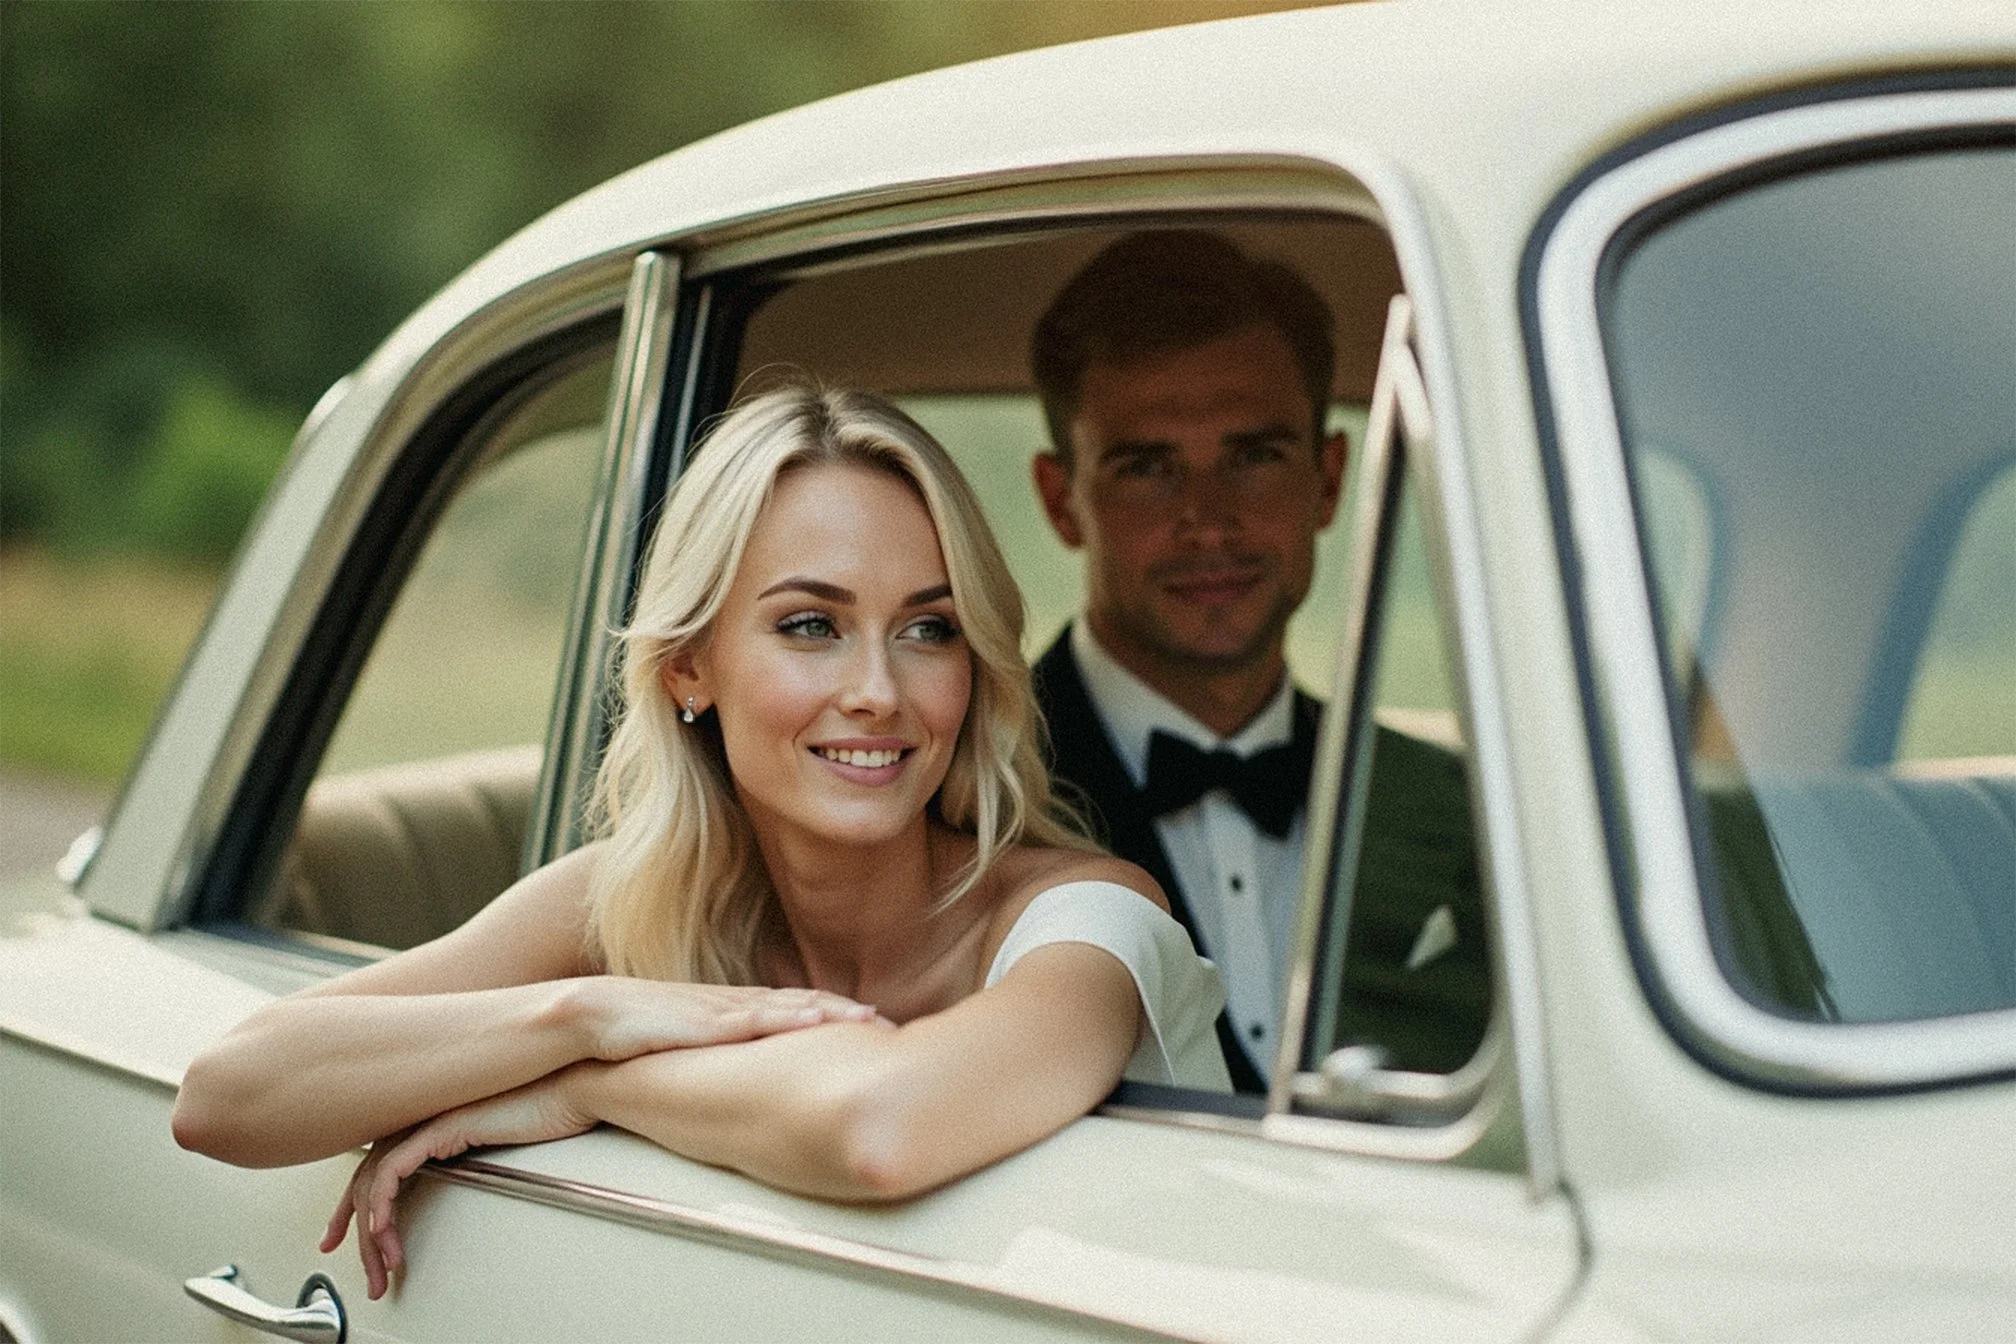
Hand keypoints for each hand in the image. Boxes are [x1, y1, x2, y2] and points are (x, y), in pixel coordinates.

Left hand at [321, 1067, 598, 1299]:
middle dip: (353, 1225)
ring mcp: (430, 1119)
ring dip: (373, 1230)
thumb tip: (461, 1189)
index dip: (359, 1203)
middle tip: (362, 1265)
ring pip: (375, 1179)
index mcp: (433, 1117)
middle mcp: (424, 1115)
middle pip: (367, 1174)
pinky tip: (384, 1230)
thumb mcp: (503, 1142)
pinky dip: (382, 1204)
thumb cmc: (551, 1111)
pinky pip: (393, 1171)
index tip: (359, 1237)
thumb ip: (474, 1157)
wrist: (575, 1088)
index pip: (378, 1163)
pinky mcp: (441, 1126)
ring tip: (384, 1264)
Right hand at [577, 978, 882, 1060]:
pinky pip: (751, 1018)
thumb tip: (741, 1086)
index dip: (836, 1015)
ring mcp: (719, 1010)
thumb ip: (715, 1059)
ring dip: (829, 1012)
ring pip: (786, 1007)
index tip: (876, 1024)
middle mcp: (733, 1005)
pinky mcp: (701, 1020)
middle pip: (803, 1005)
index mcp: (732, 1012)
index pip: (794, 1011)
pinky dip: (787, 1019)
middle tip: (892, 1024)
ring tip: (868, 1018)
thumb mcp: (684, 1050)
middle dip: (847, 1012)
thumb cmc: (633, 1037)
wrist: (587, 1017)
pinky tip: (813, 1020)